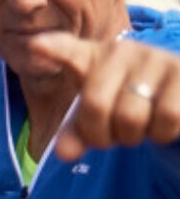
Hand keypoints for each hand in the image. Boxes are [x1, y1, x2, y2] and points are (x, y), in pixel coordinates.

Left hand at [31, 32, 179, 160]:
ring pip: (131, 116)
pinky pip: (167, 116)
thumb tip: (63, 153)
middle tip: (114, 134)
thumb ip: (76, 134)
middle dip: (101, 134)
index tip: (34, 44)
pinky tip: (163, 124)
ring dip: (135, 136)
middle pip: (95, 105)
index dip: (52, 48)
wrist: (178, 99)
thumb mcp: (97, 119)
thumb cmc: (128, 105)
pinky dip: (162, 133)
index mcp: (92, 57)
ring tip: (140, 126)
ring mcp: (156, 58)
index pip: (68, 50)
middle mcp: (122, 51)